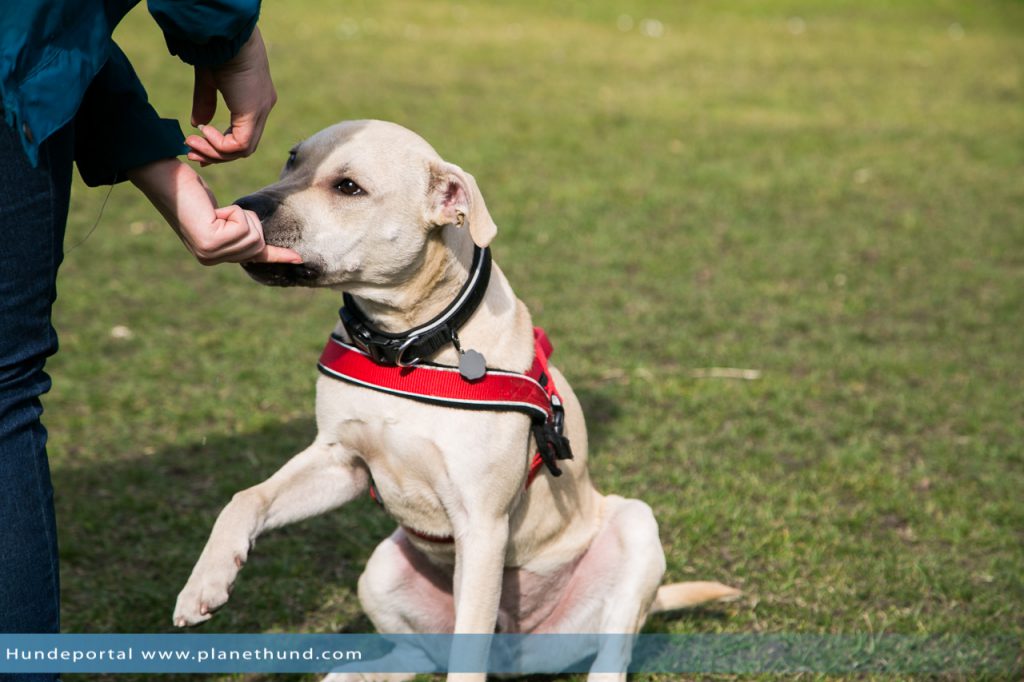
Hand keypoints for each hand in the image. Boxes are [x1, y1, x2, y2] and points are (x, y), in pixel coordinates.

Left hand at [128, 159, 301, 264]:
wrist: (167, 181)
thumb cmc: (191, 193)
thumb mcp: (220, 215)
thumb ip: (236, 232)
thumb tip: (258, 246)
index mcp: (212, 256)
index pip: (252, 256)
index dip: (277, 256)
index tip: (298, 258)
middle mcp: (210, 259)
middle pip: (258, 242)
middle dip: (249, 221)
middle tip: (223, 212)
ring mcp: (209, 254)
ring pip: (253, 234)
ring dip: (241, 215)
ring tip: (218, 212)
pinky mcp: (210, 242)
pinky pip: (243, 225)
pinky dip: (235, 211)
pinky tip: (215, 211)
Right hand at [186, 27, 275, 165]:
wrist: (225, 37)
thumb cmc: (217, 51)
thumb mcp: (209, 81)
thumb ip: (206, 104)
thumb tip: (197, 125)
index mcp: (255, 100)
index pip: (244, 135)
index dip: (221, 146)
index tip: (198, 147)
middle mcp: (263, 108)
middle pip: (244, 147)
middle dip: (216, 155)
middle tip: (191, 154)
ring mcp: (261, 111)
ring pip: (243, 151)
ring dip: (214, 152)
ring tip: (191, 143)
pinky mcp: (254, 113)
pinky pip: (240, 144)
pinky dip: (219, 144)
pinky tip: (203, 130)